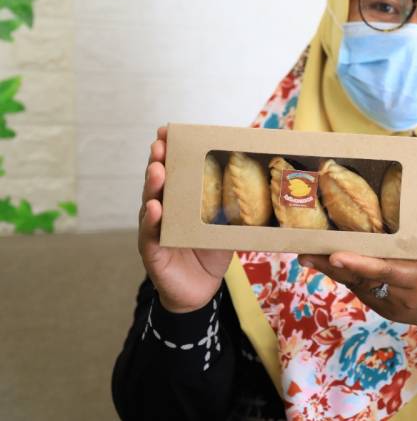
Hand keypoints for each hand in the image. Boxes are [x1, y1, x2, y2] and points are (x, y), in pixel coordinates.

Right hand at [138, 126, 232, 313]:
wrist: (200, 289)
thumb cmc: (210, 251)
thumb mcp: (226, 223)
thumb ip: (235, 204)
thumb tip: (263, 181)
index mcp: (181, 199)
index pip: (173, 170)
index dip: (169, 151)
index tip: (167, 131)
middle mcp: (164, 209)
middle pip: (158, 181)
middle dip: (159, 161)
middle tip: (161, 144)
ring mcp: (155, 229)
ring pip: (150, 203)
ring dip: (153, 185)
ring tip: (158, 170)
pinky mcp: (153, 251)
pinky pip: (150, 234)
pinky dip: (152, 221)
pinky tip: (154, 209)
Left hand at [299, 174, 416, 334]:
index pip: (385, 271)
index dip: (360, 265)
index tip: (336, 256)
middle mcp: (399, 294)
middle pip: (360, 279)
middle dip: (331, 267)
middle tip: (304, 253)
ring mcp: (388, 305)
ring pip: (356, 285)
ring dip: (331, 271)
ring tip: (307, 255)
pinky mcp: (381, 308)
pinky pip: (361, 289)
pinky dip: (346, 275)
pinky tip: (325, 262)